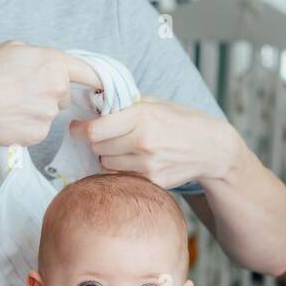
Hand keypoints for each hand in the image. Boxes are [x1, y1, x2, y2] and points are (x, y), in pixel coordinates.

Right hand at [0, 42, 98, 147]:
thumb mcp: (10, 49)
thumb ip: (36, 56)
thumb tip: (45, 64)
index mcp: (52, 61)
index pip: (86, 70)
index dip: (94, 79)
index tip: (101, 86)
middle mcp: (57, 87)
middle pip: (63, 95)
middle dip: (48, 95)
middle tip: (20, 93)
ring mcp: (49, 113)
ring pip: (49, 114)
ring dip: (35, 112)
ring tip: (8, 106)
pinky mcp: (39, 134)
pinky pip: (38, 130)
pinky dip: (26, 128)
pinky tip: (8, 120)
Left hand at [69, 95, 240, 189]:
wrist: (210, 148)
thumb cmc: (179, 120)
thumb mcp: (154, 103)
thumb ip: (125, 104)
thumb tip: (94, 104)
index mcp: (141, 117)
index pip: (95, 130)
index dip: (79, 130)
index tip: (75, 128)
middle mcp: (143, 142)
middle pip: (97, 148)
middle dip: (96, 142)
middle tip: (105, 137)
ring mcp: (147, 164)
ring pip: (105, 165)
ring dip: (107, 157)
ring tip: (123, 148)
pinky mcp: (152, 181)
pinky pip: (121, 176)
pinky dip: (121, 170)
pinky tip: (134, 160)